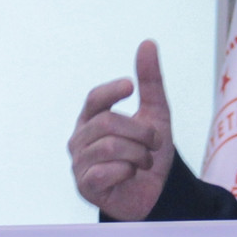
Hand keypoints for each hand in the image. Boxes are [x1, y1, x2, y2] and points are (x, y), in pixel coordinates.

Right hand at [68, 39, 175, 220]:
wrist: (153, 193)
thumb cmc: (148, 153)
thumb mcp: (156, 115)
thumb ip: (151, 82)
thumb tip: (148, 42)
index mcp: (92, 119)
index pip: (95, 99)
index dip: (111, 91)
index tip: (130, 86)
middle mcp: (80, 139)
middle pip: (109, 123)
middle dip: (141, 132)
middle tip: (154, 144)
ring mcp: (79, 163)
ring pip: (112, 146)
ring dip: (139, 154)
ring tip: (143, 162)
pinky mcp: (85, 186)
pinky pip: (109, 170)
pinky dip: (129, 171)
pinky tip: (130, 176)